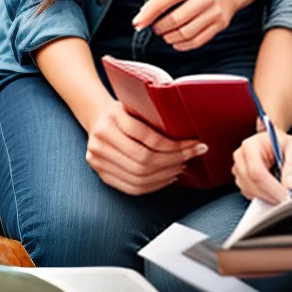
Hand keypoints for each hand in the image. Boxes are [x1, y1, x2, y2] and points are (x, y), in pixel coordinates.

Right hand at [85, 99, 207, 194]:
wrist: (96, 116)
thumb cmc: (124, 108)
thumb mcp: (137, 103)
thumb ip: (155, 115)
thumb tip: (189, 130)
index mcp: (113, 119)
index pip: (149, 138)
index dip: (176, 145)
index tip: (196, 144)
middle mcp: (101, 141)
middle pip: (144, 160)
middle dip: (174, 160)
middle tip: (192, 156)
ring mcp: (98, 160)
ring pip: (139, 177)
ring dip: (166, 174)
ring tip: (182, 166)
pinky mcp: (101, 174)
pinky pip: (131, 187)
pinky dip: (154, 185)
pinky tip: (168, 177)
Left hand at [133, 0, 240, 50]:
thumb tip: (143, 17)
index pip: (163, 0)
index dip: (147, 14)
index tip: (138, 24)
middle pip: (174, 20)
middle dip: (159, 28)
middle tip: (156, 28)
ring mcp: (214, 12)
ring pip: (184, 33)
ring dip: (170, 38)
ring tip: (166, 34)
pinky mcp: (219, 25)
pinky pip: (196, 41)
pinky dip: (182, 45)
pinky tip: (177, 40)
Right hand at [232, 130, 291, 202]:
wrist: (277, 145)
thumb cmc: (284, 144)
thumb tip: (290, 185)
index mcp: (251, 145)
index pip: (256, 171)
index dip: (271, 187)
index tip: (286, 195)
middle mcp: (240, 157)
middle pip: (251, 183)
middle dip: (271, 194)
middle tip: (287, 198)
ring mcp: (238, 169)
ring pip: (250, 191)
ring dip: (268, 197)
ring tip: (283, 191)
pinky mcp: (240, 180)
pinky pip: (250, 194)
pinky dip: (264, 197)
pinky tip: (274, 191)